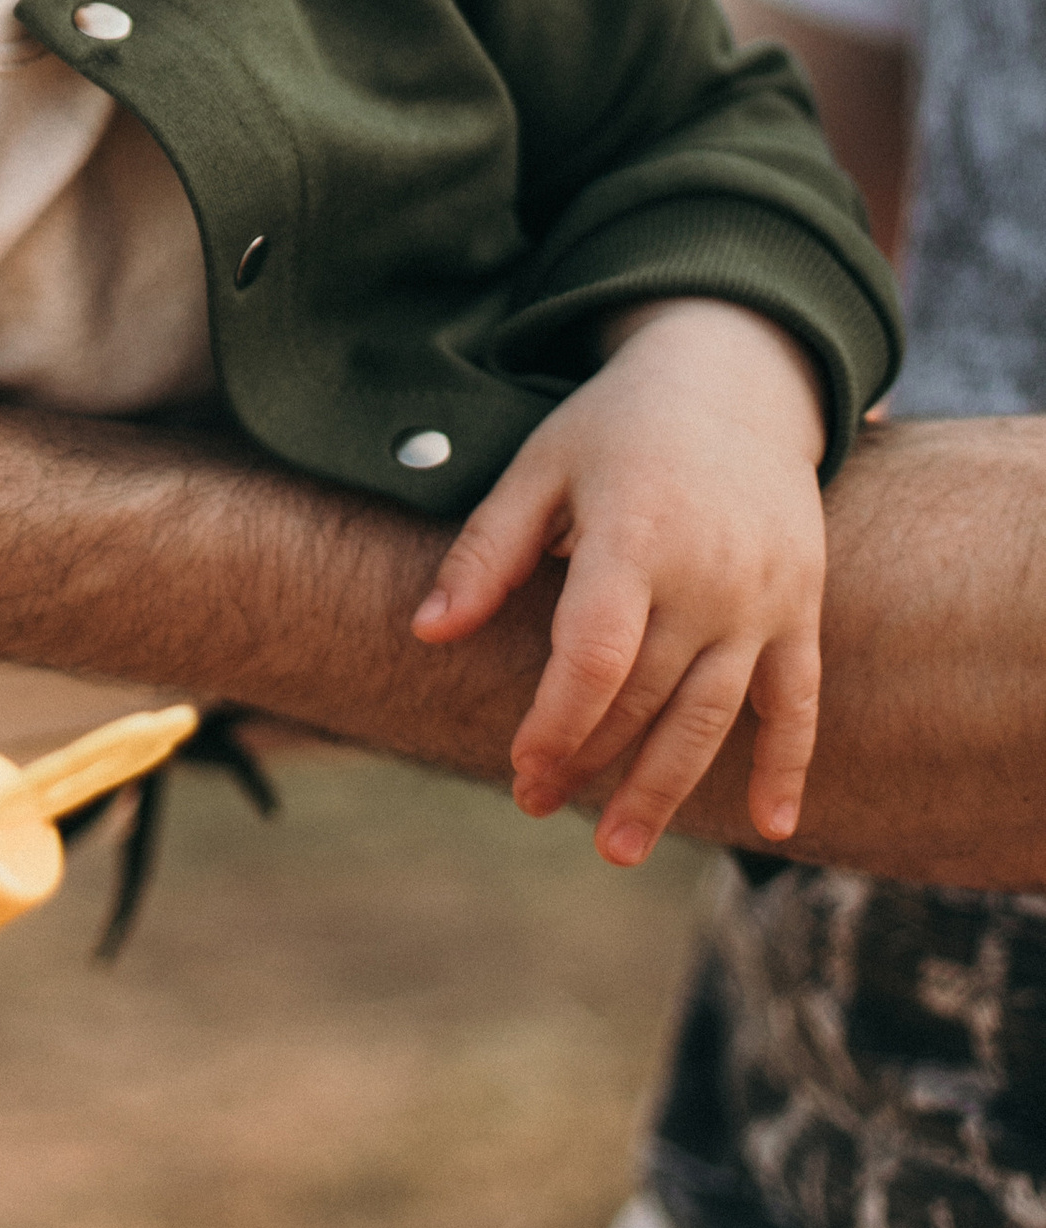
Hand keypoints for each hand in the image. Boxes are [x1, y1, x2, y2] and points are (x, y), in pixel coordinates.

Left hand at [410, 298, 827, 864]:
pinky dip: (787, 763)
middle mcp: (709, 577)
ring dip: (667, 788)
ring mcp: (764, 598)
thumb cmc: (617, 426)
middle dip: (589, 760)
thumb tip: (426, 632)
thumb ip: (487, 551)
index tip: (518, 768)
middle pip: (647, 695)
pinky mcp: (800, 608)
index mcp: (637, 538)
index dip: (557, 721)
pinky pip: (799, 700)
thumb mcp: (541, 467)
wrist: (735, 379)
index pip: (595, 657)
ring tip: (618, 848)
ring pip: (714, 715)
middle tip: (535, 804)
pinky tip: (772, 826)